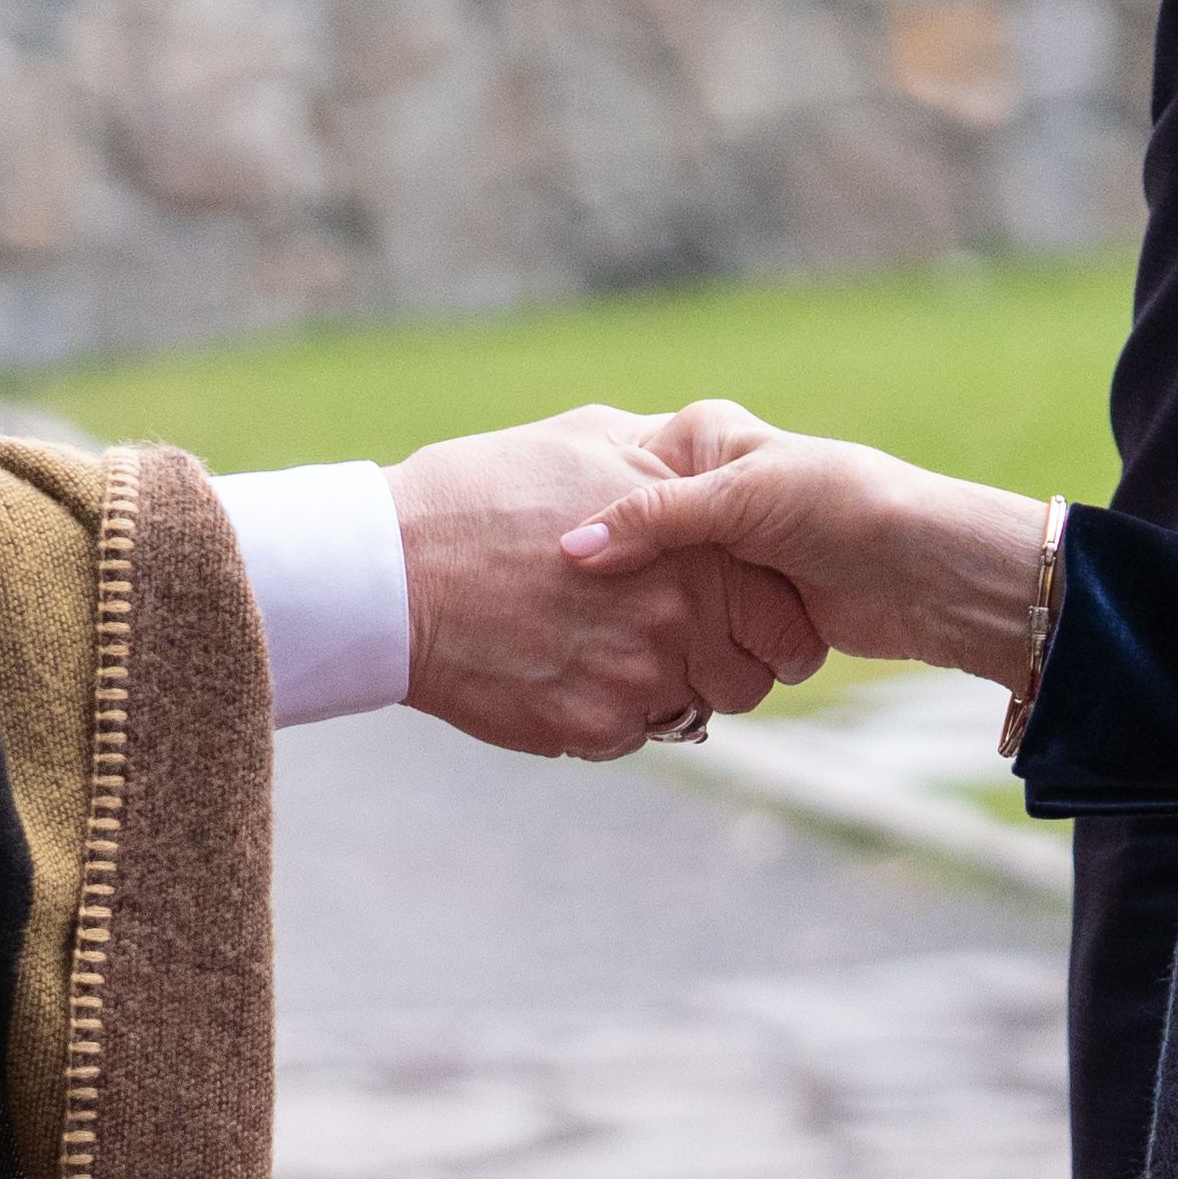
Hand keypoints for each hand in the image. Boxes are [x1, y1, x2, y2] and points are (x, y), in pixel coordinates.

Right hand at [390, 407, 825, 757]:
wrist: (394, 569)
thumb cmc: (483, 491)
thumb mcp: (588, 441)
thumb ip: (664, 462)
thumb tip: (697, 465)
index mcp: (695, 552)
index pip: (784, 618)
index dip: (768, 622)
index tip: (735, 616)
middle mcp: (680, 622)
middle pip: (748, 679)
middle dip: (720, 666)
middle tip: (668, 642)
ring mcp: (638, 681)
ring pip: (691, 713)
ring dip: (662, 693)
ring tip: (603, 651)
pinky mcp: (591, 728)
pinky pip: (629, 737)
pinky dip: (604, 715)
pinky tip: (555, 670)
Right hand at [563, 405, 1055, 684]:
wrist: (927, 572)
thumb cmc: (843, 507)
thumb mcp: (742, 496)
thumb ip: (654, 518)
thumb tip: (574, 551)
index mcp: (699, 446)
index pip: (613, 481)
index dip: (585, 520)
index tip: (551, 560)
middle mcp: (705, 501)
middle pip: (632, 552)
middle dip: (620, 587)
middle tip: (589, 619)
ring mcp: (722, 561)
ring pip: (658, 603)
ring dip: (655, 631)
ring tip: (630, 652)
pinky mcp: (742, 613)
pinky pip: (690, 640)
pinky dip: (683, 657)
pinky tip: (665, 670)